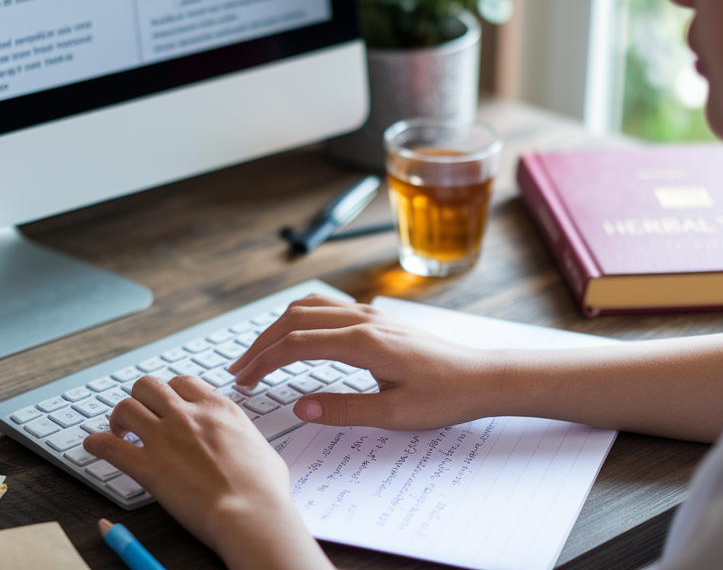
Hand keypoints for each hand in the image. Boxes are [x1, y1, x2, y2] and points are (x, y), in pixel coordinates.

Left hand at [82, 375, 333, 569]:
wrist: (251, 512)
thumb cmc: (264, 489)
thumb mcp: (261, 449)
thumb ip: (243, 437)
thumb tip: (242, 443)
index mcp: (217, 408)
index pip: (183, 382)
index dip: (170, 392)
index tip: (167, 405)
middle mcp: (187, 415)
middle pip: (149, 385)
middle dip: (140, 398)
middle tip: (139, 416)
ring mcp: (165, 437)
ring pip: (125, 407)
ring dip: (118, 417)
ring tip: (118, 430)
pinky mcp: (147, 466)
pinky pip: (108, 446)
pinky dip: (95, 443)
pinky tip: (92, 447)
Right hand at [228, 295, 501, 429]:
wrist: (482, 377)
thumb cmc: (446, 396)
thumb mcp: (394, 415)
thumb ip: (344, 410)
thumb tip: (300, 407)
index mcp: (364, 342)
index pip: (297, 344)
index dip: (264, 362)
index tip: (245, 383)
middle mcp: (364, 320)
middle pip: (295, 319)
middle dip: (262, 344)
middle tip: (240, 372)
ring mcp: (370, 315)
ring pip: (309, 307)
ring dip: (278, 328)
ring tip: (259, 354)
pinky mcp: (376, 319)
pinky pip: (327, 308)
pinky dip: (299, 319)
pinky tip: (293, 337)